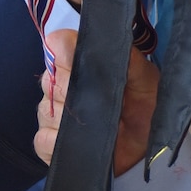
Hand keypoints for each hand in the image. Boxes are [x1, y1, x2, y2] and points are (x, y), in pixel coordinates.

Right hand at [34, 29, 157, 175]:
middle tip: (100, 101)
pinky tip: (79, 141)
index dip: (65, 52)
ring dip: (68, 118)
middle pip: (49, 79)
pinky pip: (42, 138)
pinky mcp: (49, 144)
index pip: (58, 46)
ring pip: (45, 109)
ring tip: (95, 124)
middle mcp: (61, 87)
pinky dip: (58, 141)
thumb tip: (106, 39)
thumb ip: (129, 58)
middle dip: (73, 89)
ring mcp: (53, 116)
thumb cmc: (147, 111)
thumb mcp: (146, 80)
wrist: (148, 150)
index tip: (79, 63)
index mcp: (82, 66)